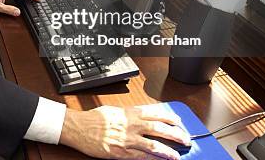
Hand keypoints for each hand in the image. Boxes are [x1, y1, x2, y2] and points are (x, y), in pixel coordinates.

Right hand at [60, 105, 189, 159]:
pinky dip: (153, 159)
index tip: (178, 121)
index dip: (169, 117)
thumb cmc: (93, 119)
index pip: (155, 113)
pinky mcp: (122, 152)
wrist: (79, 128)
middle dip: (175, 133)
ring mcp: (128, 139)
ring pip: (154, 144)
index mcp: (129, 113)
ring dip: (169, 150)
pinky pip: (142, 157)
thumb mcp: (114, 110)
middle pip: (159, 128)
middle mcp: (131, 125)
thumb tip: (141, 115)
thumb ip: (128, 114)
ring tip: (178, 154)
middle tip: (185, 138)